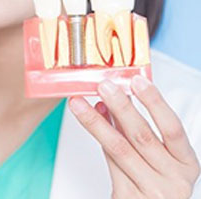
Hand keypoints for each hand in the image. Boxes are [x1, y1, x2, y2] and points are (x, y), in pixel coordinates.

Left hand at [69, 75, 199, 198]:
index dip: (155, 102)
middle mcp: (172, 179)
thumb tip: (112, 103)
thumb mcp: (159, 159)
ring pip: (119, 148)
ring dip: (96, 122)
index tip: (137, 80)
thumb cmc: (156, 184)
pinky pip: (110, 162)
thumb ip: (138, 132)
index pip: (172, 128)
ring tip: (80, 104)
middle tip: (103, 86)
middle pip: (142, 136)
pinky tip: (90, 121)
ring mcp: (150, 191)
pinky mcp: (128, 197)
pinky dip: (99, 139)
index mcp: (186, 164)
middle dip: (120, 107)